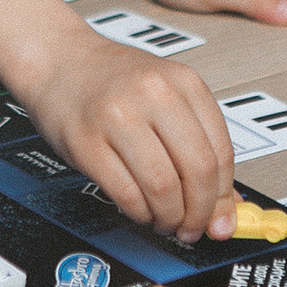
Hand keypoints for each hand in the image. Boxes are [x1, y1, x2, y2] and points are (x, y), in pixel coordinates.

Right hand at [19, 29, 237, 242]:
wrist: (60, 59)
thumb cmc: (112, 79)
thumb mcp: (166, 96)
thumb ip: (198, 144)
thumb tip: (226, 204)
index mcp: (182, 82)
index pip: (221, 152)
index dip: (224, 196)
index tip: (221, 218)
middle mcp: (153, 94)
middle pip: (197, 171)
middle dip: (199, 212)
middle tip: (193, 227)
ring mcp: (118, 117)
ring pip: (162, 187)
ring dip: (168, 217)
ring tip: (165, 219)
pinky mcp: (86, 142)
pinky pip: (126, 193)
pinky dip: (139, 212)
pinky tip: (140, 209)